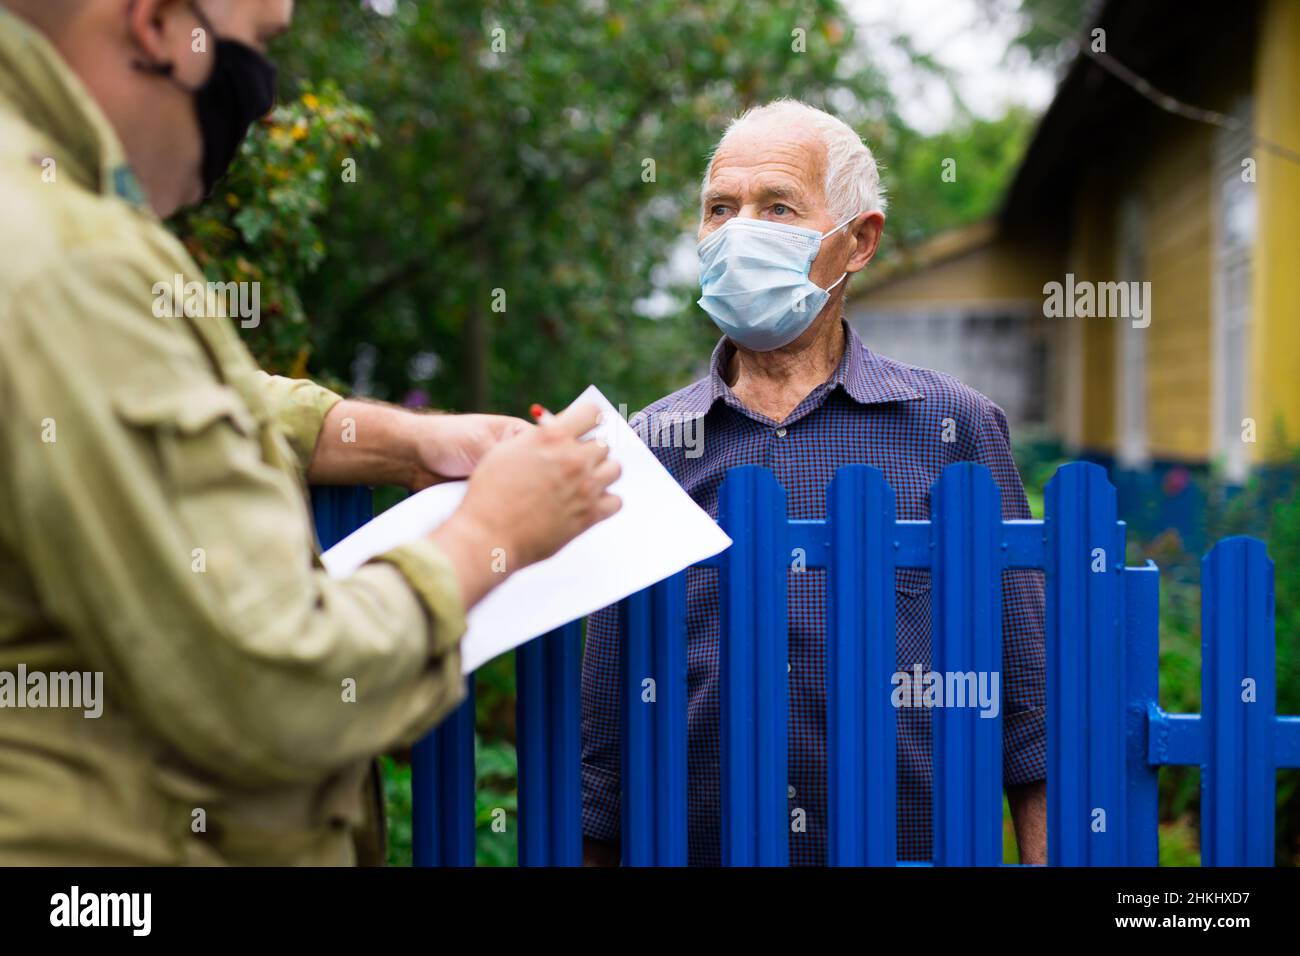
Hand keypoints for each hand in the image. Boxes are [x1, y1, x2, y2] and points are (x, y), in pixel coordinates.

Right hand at [430, 403, 621, 607]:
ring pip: (615, 469)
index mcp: (552, 437)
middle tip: (576, 462)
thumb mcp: (505, 450)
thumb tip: (553, 431)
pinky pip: (616, 501)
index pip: (592, 413)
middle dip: (591, 451)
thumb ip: (536, 438)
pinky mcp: (589, 515)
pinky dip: (605, 501)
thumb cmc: (489, 494)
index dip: (589, 420)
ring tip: (584, 482)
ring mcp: (585, 487)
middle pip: (604, 444)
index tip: (586, 429)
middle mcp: (573, 459)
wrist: (487, 535)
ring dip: (602, 473)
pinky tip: (589, 502)